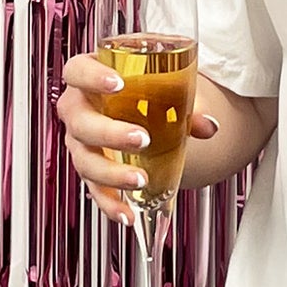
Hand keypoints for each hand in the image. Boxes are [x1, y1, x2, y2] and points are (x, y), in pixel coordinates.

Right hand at [57, 52, 218, 218]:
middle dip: (109, 133)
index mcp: (89, 77)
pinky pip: (94, 189)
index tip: (117, 84)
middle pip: (80, 122)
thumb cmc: (148, 87)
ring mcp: (80, 142)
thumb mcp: (167, 86)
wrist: (144, 107)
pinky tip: (127, 216)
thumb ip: (186, 103)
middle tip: (142, 139)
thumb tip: (209, 125)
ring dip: (111, 173)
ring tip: (140, 179)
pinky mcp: (90, 169)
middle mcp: (78, 110)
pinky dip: (110, 204)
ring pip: (85, 160)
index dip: (92, 77)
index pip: (77, 71)